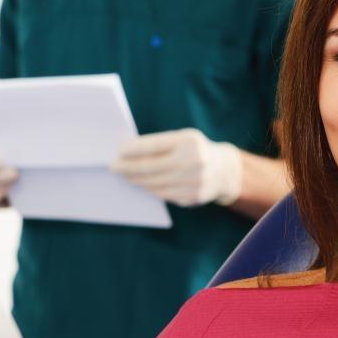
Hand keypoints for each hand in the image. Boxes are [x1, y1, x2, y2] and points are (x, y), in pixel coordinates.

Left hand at [110, 128, 242, 206]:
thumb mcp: (183, 139)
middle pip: (151, 167)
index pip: (154, 146)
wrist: (224, 171)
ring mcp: (193, 182)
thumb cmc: (196, 150)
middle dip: (128, 167)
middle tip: (113, 167)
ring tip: (124, 175)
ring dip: (136, 179)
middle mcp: (193, 162)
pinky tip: (140, 183)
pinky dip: (149, 188)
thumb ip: (160, 144)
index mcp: (189, 142)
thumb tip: (128, 152)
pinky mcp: (192, 197)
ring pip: (154, 183)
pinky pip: (163, 194)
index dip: (133, 150)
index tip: (118, 152)